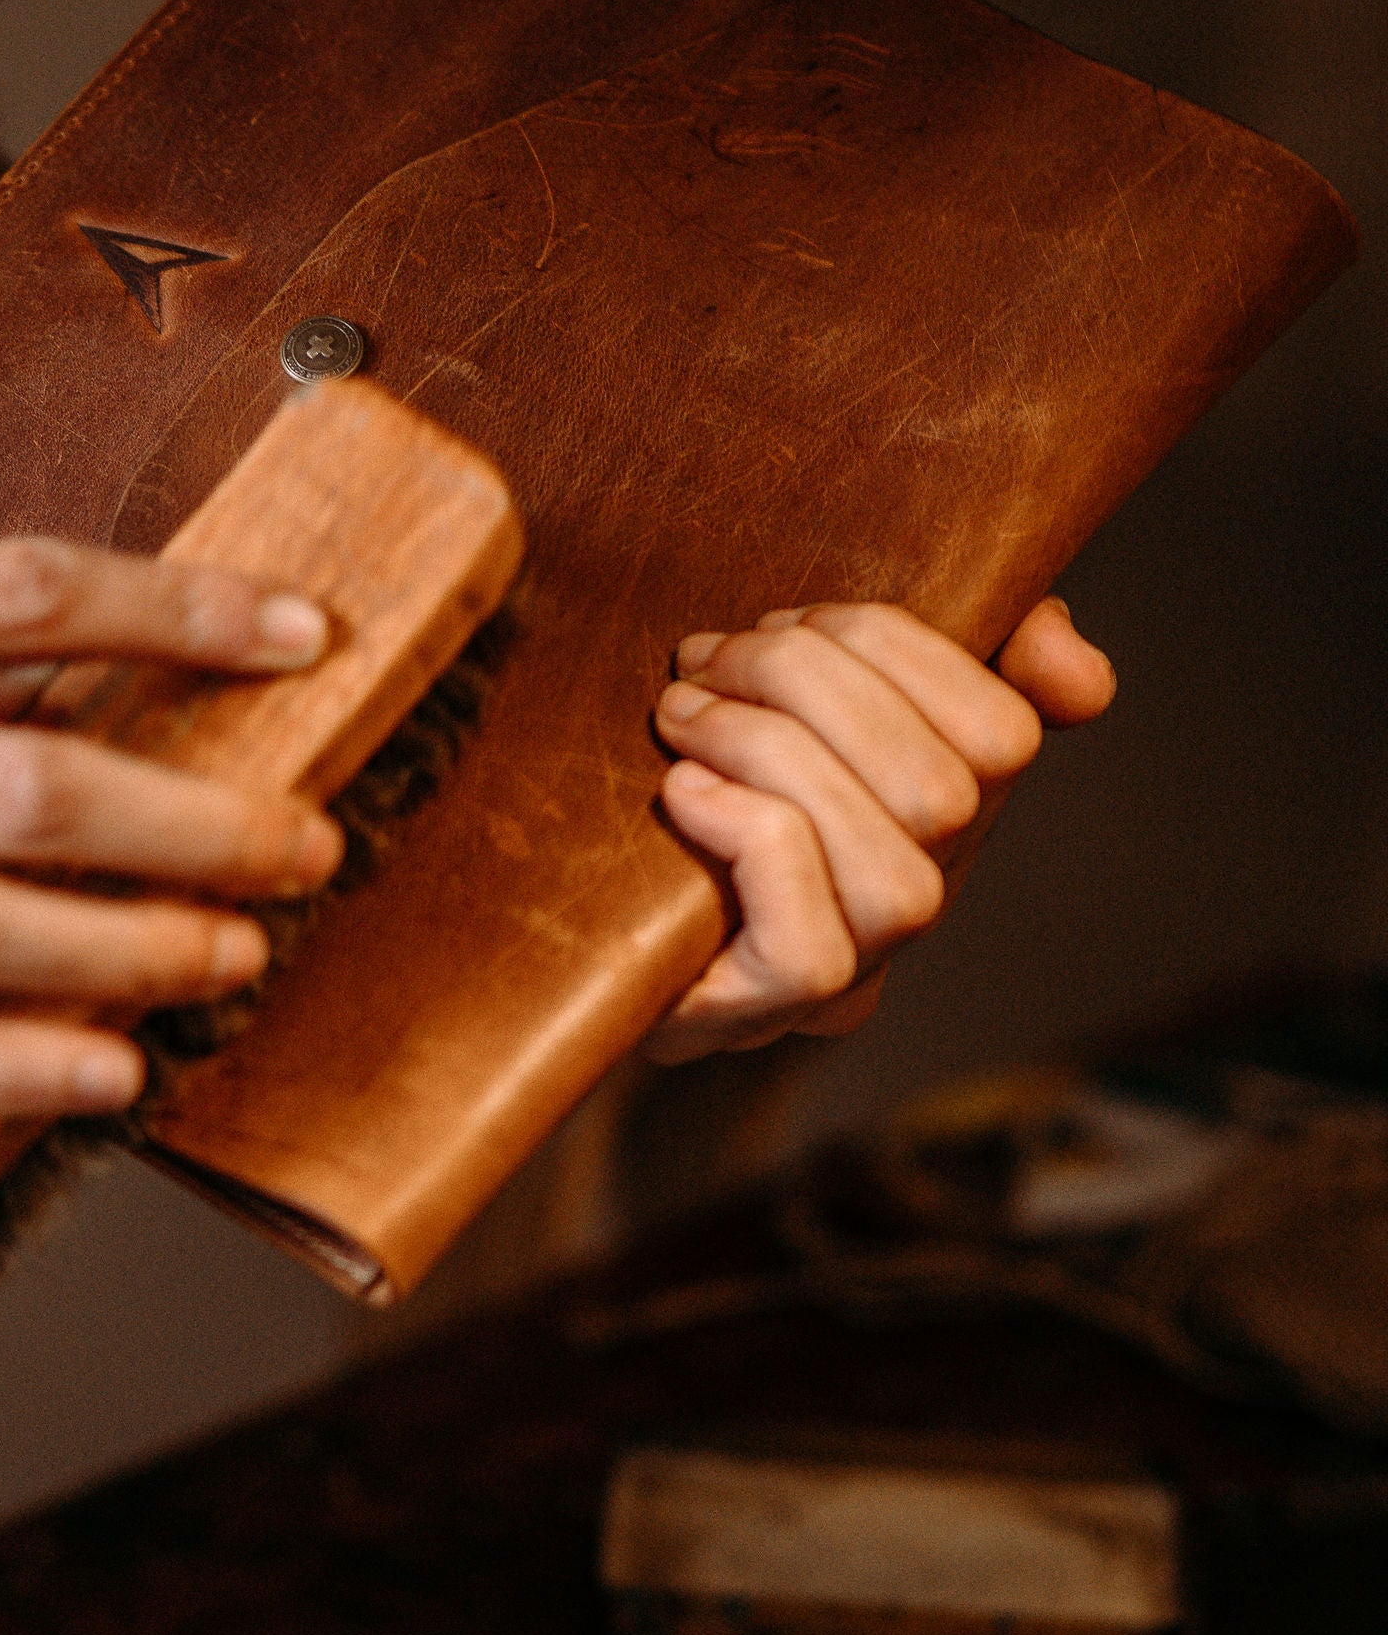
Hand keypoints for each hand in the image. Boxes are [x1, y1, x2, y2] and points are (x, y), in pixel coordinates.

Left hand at [641, 596, 1114, 1062]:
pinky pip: (811, 949)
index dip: (905, 649)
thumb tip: (1070, 663)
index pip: (1005, 733)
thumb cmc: (683, 774)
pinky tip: (680, 793)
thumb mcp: (795, 687)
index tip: (794, 618)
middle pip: (943, 795)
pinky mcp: (759, 1016)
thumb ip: (925, 650)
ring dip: (771, 755)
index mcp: (940, 806)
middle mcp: (917, 900)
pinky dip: (750, 843)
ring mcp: (847, 975)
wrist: (564, 911)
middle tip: (705, 657)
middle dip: (811, 683)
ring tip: (680, 713)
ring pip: (894, 877)